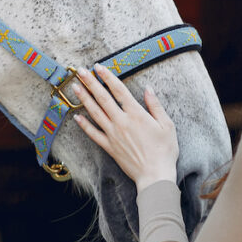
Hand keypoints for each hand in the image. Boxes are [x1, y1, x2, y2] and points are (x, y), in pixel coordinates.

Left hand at [72, 64, 178, 192]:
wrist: (155, 175)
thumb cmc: (164, 150)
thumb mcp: (167, 125)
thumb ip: (155, 105)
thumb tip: (148, 89)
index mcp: (136, 114)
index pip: (118, 90)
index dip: (108, 76)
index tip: (99, 67)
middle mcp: (121, 121)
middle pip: (103, 98)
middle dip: (90, 83)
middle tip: (80, 71)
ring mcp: (113, 134)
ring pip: (95, 113)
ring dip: (84, 98)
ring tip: (75, 87)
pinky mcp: (109, 147)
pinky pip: (93, 134)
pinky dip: (84, 125)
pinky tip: (77, 117)